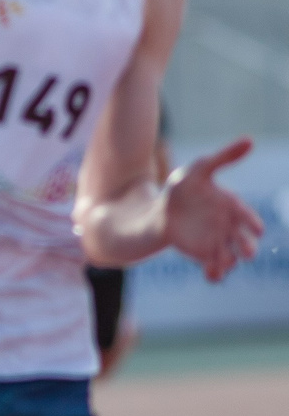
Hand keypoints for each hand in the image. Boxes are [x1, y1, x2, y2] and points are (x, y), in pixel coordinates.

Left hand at [164, 139, 265, 282]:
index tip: (255, 230)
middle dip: (247, 247)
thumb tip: (251, 140)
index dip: (252, 223)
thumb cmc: (183, 188)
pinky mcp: (205, 255)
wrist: (161, 211)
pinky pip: (214, 267)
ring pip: (231, 257)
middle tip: (247, 254)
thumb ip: (224, 157)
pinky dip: (215, 273)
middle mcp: (230, 227)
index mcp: (232, 207)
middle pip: (244, 240)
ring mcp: (219, 242)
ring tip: (222, 267)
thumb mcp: (199, 169)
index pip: (247, 217)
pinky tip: (210, 276)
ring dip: (229, 263)